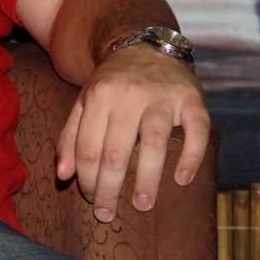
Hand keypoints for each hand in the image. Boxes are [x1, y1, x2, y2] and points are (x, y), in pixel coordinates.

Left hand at [55, 44, 209, 222]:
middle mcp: (129, 95)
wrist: (146, 46)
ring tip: (143, 205)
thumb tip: (63, 176)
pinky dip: (191, 157)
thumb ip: (70, 137)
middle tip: (108, 214)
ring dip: (148, 180)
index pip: (89, 147)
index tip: (90, 200)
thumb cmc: (112, 84)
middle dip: (110, 188)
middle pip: (116, 151)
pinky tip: (181, 179)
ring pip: (153, 144)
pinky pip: (196, 130)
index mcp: (99, 96)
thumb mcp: (84, 102)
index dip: (86, 179)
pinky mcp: (192, 99)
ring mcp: (162, 97)